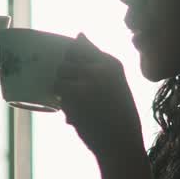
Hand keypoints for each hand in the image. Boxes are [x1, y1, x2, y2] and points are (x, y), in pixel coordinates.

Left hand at [54, 34, 146, 164]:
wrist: (121, 144)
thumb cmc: (119, 113)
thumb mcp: (115, 81)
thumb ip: (96, 59)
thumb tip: (78, 34)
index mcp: (111, 63)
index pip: (78, 46)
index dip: (68, 55)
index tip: (67, 65)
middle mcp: (98, 69)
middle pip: (64, 61)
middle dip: (64, 75)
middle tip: (72, 90)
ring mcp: (84, 84)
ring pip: (58, 78)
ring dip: (61, 89)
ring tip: (76, 102)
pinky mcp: (72, 101)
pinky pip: (58, 96)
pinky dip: (63, 105)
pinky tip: (78, 115)